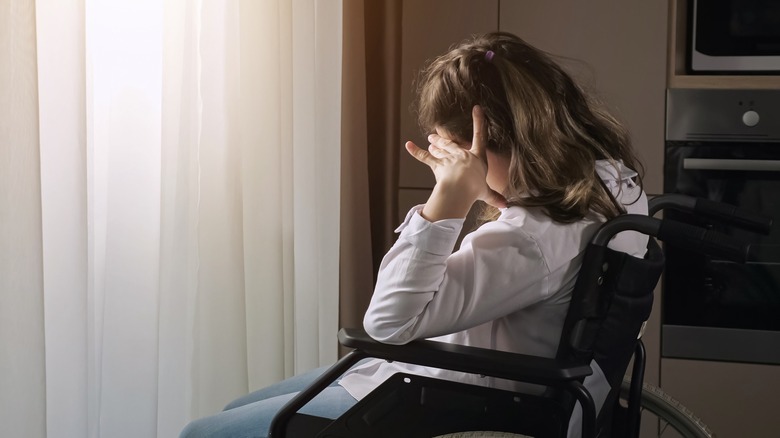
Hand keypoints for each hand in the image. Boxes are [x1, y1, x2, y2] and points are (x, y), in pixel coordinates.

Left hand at [405, 105, 506, 220]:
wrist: (460, 187)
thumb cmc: (475, 188)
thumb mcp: (486, 192)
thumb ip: (493, 197)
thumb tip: (505, 205)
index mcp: (477, 158)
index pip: (480, 136)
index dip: (479, 121)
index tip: (477, 108)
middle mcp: (462, 155)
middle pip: (452, 144)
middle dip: (444, 140)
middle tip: (435, 136)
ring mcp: (448, 159)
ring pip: (440, 150)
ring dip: (435, 145)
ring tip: (430, 140)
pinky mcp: (437, 165)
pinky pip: (424, 157)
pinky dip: (415, 151)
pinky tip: (408, 145)